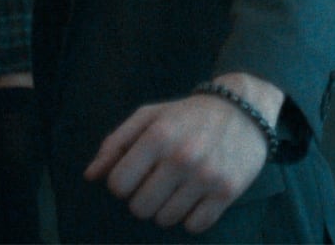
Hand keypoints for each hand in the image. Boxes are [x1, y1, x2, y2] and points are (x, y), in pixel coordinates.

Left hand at [85, 74, 279, 233]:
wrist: (244, 109)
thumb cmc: (188, 115)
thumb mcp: (149, 117)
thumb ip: (116, 143)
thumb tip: (90, 176)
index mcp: (158, 136)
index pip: (118, 184)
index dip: (122, 183)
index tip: (135, 175)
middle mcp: (181, 157)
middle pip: (140, 208)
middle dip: (143, 199)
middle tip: (157, 184)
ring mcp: (206, 177)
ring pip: (166, 220)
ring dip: (167, 209)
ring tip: (178, 188)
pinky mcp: (227, 192)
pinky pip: (194, 226)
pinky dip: (192, 217)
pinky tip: (196, 198)